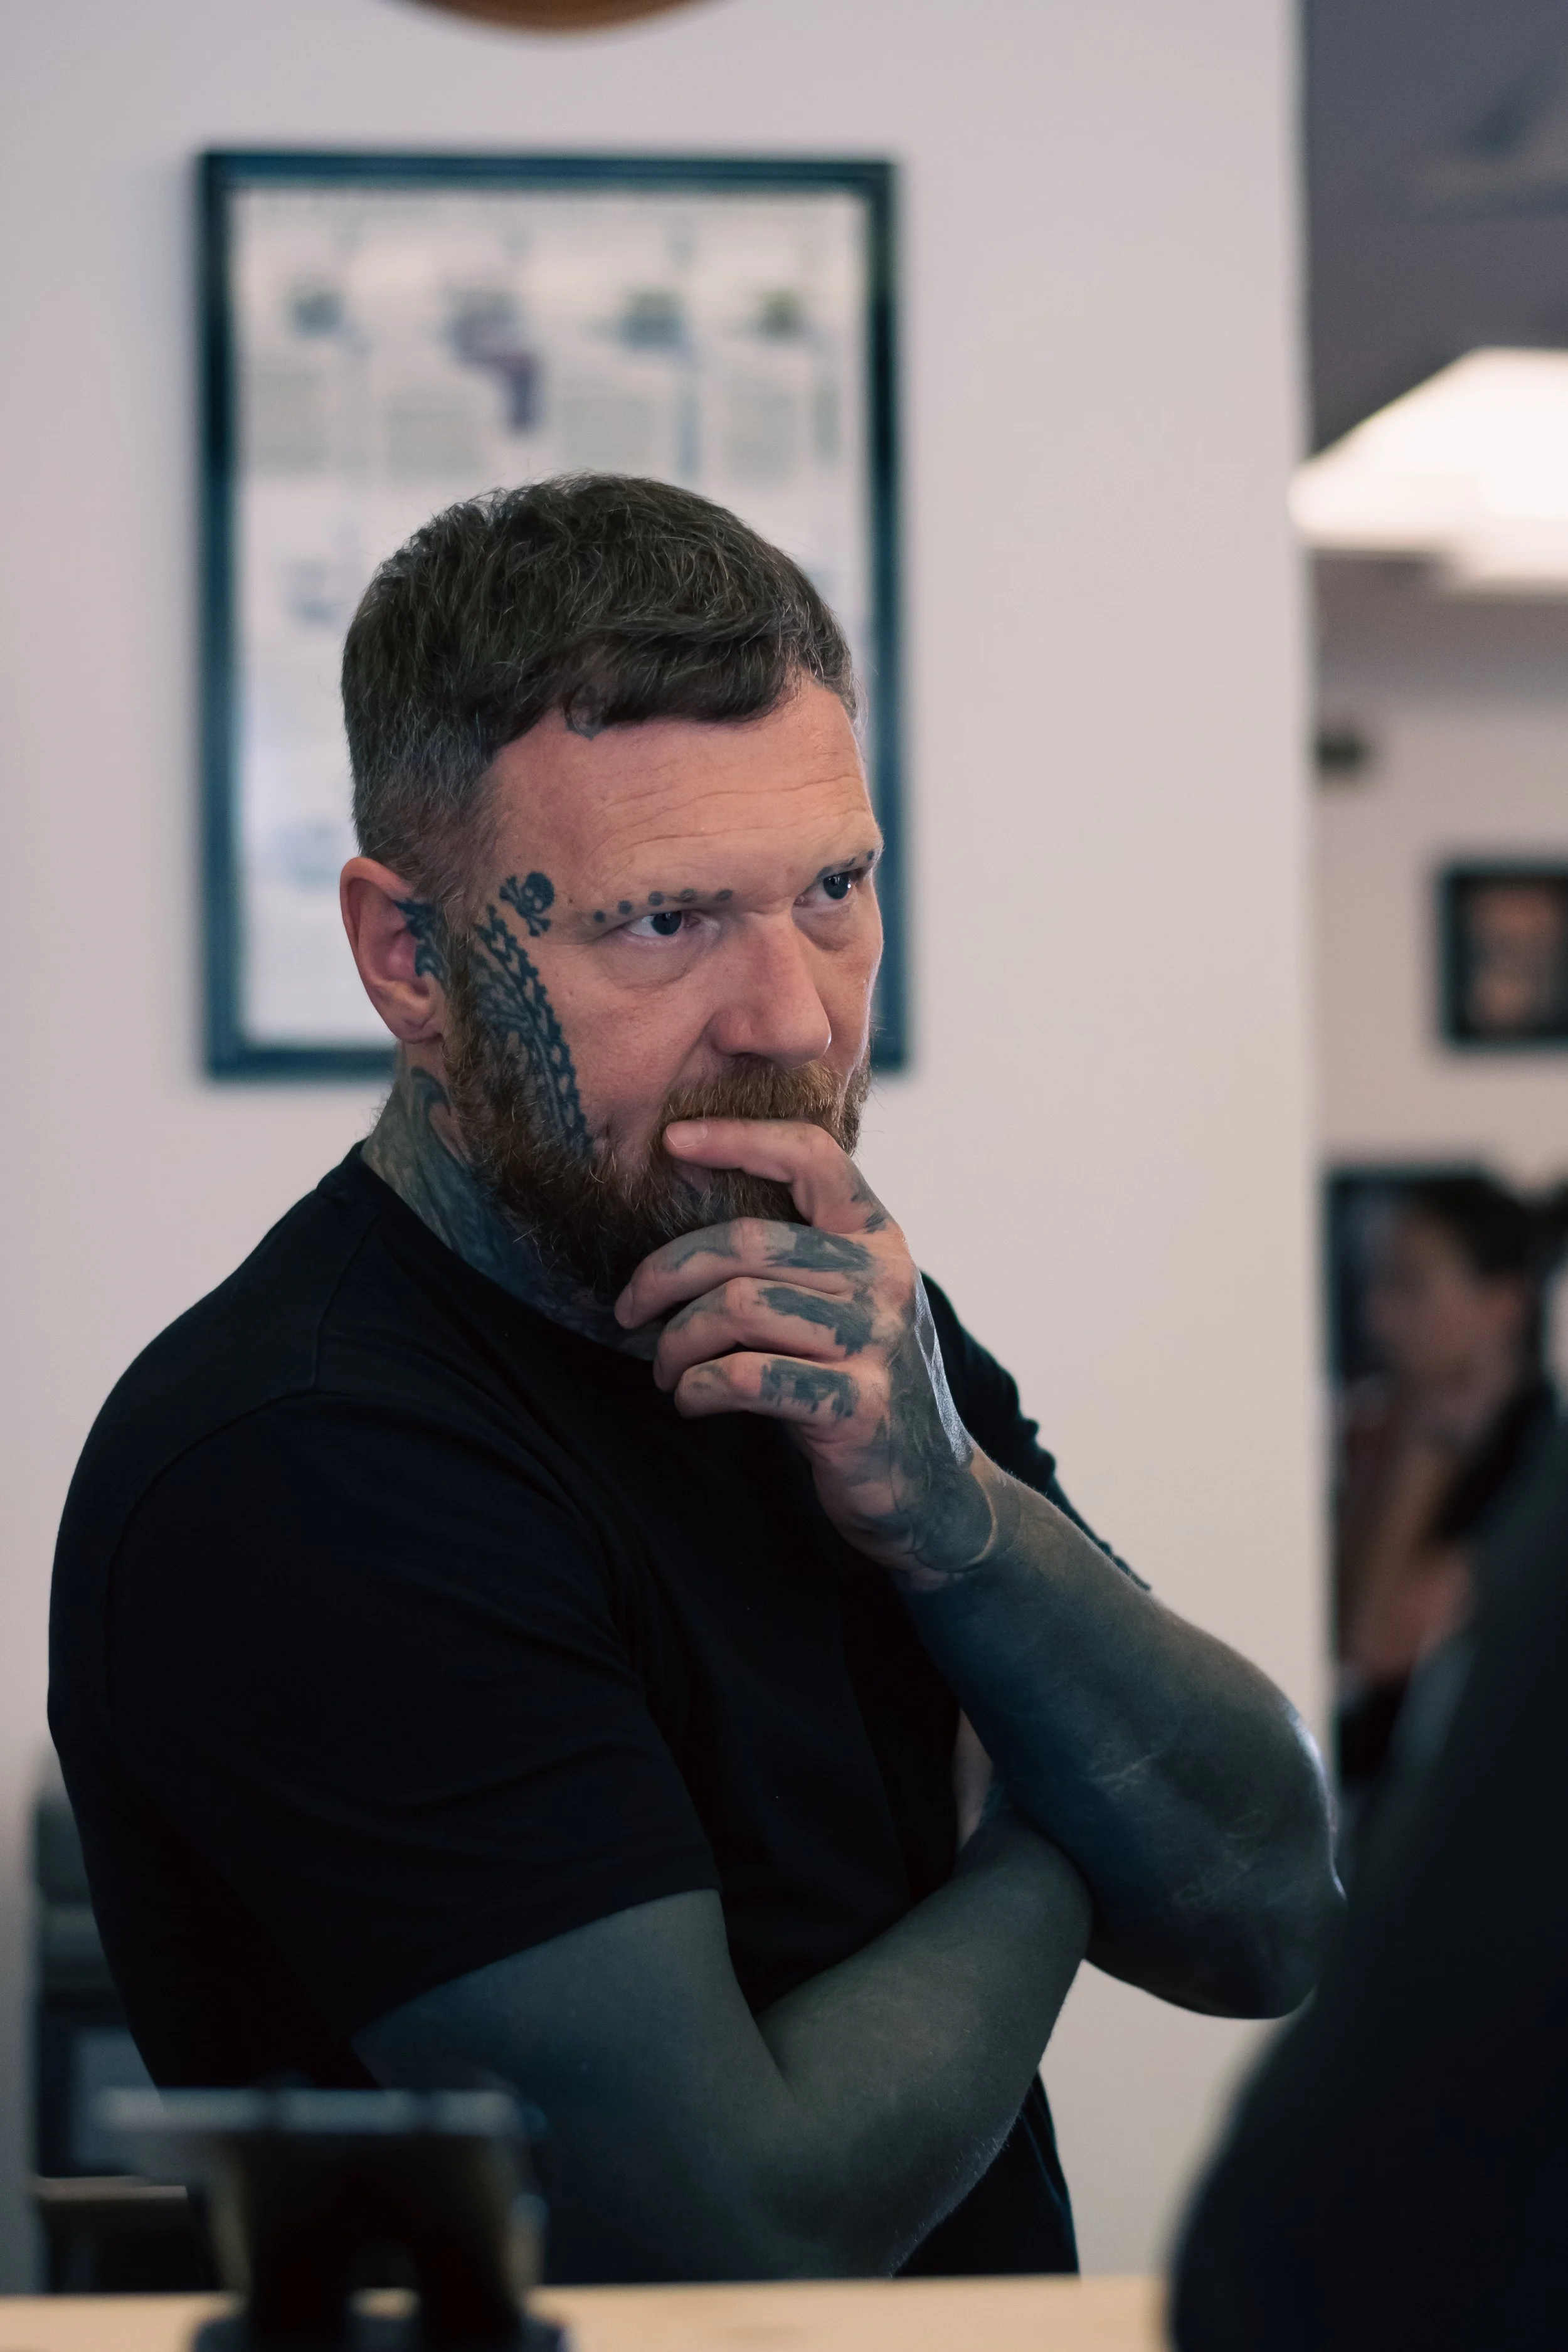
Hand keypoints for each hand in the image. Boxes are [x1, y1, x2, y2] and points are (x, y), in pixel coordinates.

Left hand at [614, 1119, 994, 1580]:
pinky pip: (748, 1377)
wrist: (932, 1492)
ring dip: (677, 1341)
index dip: (739, 1136)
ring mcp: (876, 1342)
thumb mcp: (852, 1306)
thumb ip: (804, 1257)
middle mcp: (884, 1280)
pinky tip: (690, 1400)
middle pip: (746, 1242)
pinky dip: (699, 1388)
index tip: (672, 1141)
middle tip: (630, 1310)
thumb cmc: (863, 1385)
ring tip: (665, 1369)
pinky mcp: (857, 1406)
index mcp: (879, 1240)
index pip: (813, 1155)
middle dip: (665, 1272)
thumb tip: (693, 1205)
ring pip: (738, 1307)